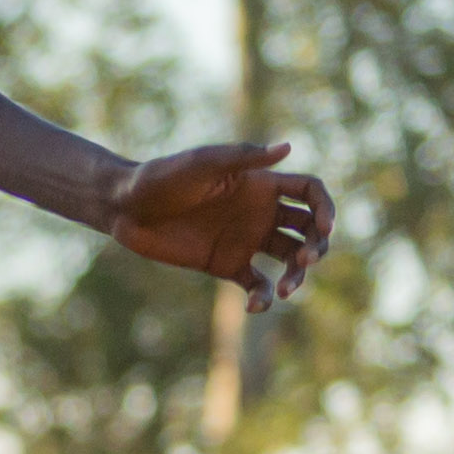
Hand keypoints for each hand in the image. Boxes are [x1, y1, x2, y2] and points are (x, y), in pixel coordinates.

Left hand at [105, 142, 334, 312]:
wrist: (127, 207)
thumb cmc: (163, 177)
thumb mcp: (203, 164)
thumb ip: (243, 158)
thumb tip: (287, 147)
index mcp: (262, 185)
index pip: (311, 194)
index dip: (326, 209)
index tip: (324, 228)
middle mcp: (260, 212)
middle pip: (309, 229)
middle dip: (316, 246)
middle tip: (305, 260)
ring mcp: (245, 239)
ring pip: (289, 259)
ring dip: (297, 274)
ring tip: (286, 288)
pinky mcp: (226, 264)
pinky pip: (256, 284)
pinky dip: (263, 297)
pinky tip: (257, 306)